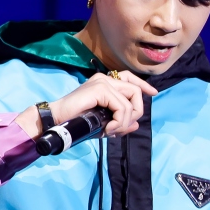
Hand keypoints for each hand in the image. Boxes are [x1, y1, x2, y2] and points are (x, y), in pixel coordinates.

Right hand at [15, 72, 157, 138]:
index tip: (153, 94)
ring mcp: (102, 82)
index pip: (130, 78)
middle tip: (120, 128)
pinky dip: (119, 121)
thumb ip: (120, 122)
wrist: (56, 121)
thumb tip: (136, 124)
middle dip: (135, 112)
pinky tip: (108, 130)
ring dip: (124, 121)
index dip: (144, 85)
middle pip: (135, 90)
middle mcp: (105, 78)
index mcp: (105, 83)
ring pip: (130, 101)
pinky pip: (122, 107)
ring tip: (112, 131)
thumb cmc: (76, 122)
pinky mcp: (100, 89)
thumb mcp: (103, 123)